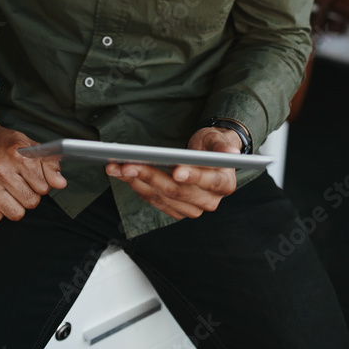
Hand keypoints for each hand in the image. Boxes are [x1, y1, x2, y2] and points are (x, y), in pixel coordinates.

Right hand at [0, 104, 67, 227]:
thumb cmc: (2, 144)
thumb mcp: (29, 146)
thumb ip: (48, 164)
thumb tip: (60, 183)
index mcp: (17, 154)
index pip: (43, 187)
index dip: (40, 184)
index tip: (31, 177)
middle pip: (31, 202)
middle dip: (28, 195)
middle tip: (17, 183)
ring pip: (15, 214)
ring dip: (13, 206)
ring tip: (6, 190)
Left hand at [105, 127, 240, 219]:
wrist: (206, 157)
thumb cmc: (211, 146)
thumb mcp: (218, 139)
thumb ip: (223, 146)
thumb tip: (231, 152)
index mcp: (223, 184)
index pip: (208, 182)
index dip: (192, 177)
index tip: (176, 170)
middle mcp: (208, 201)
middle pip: (177, 191)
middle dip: (150, 176)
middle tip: (128, 164)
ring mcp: (191, 208)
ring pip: (160, 197)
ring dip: (136, 182)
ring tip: (116, 167)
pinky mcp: (175, 209)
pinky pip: (153, 200)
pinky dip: (136, 186)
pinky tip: (122, 174)